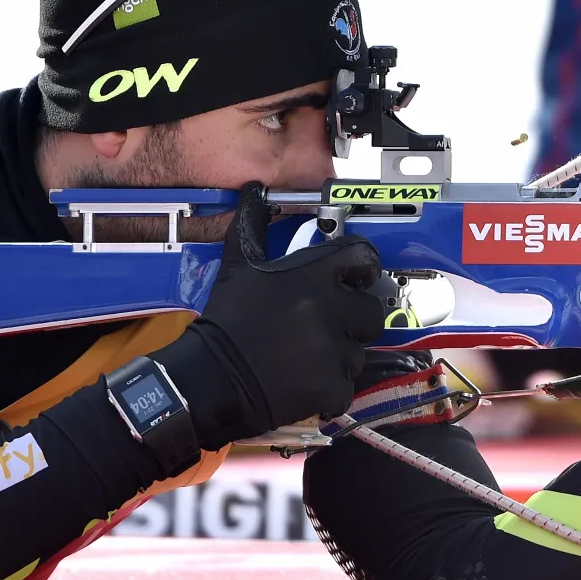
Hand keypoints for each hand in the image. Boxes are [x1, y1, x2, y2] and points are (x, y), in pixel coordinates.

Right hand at [151, 182, 385, 448]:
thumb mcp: (237, 267)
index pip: (363, 257)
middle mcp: (329, 309)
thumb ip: (252, 226)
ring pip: (360, 350)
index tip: (358, 278)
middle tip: (332, 325)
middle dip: (356, 318)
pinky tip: (307, 382)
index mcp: (311, 276)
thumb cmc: (225, 321)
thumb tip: (253, 191)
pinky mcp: (331, 387)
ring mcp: (333, 351)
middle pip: (371, 309)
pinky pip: (348, 385)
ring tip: (310, 357)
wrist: (209, 380)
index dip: (364, 267)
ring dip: (341, 355)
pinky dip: (331, 388)